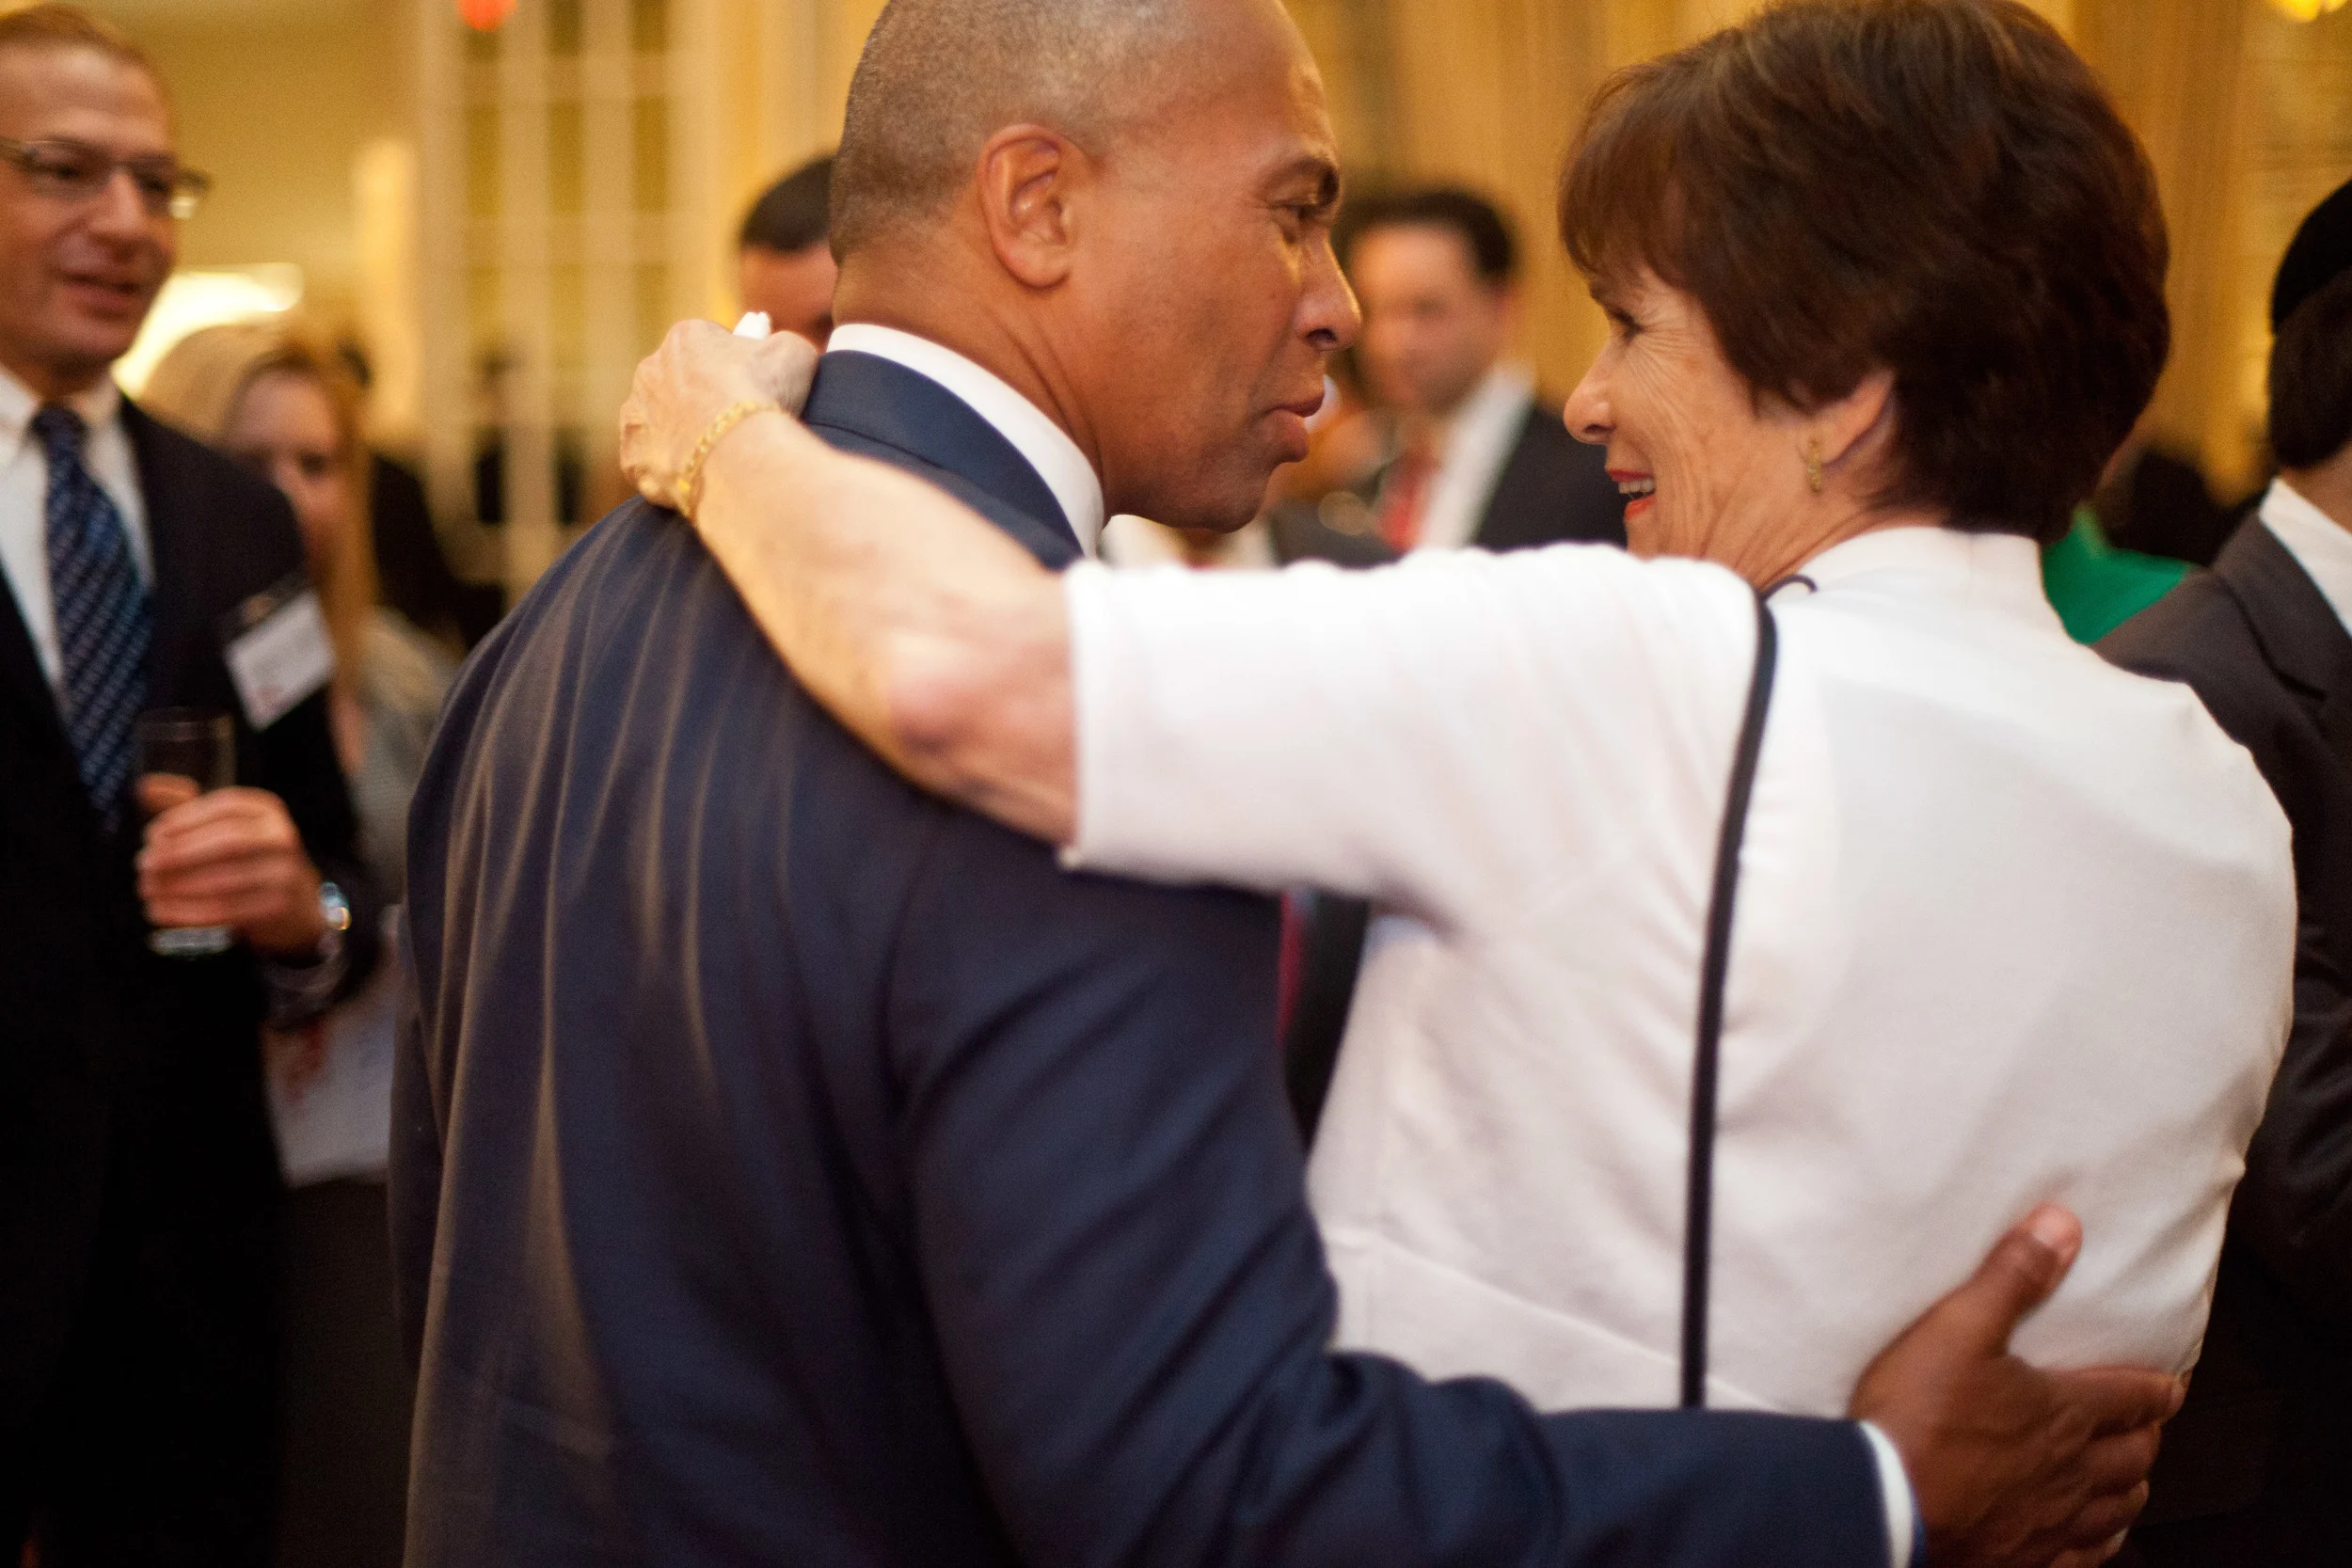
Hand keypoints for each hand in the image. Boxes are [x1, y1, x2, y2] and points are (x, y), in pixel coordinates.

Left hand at [137, 780, 326, 956]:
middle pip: (227, 842)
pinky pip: (226, 911)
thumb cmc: (248, 858)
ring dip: (177, 887)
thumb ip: (186, 807)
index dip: (185, 818)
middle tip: (143, 865)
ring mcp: (284, 874)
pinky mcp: (277, 907)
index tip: (152, 834)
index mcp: (267, 810)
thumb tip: (144, 786)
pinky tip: (162, 912)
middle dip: (179, 853)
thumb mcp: (225, 826)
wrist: (297, 903)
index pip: (225, 807)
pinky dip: (188, 913)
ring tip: (147, 890)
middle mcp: (281, 838)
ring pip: (223, 880)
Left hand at [619, 320, 818, 511]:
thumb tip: (776, 349)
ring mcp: (635, 414)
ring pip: (659, 422)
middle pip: (678, 382)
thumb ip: (780, 344)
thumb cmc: (764, 396)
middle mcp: (650, 369)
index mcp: (685, 337)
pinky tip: (699, 476)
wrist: (736, 453)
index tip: (749, 387)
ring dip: (681, 433)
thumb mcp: (793, 352)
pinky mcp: (631, 456)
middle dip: (700, 398)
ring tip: (717, 454)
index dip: (733, 368)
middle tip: (733, 423)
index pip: (708, 346)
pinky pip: (651, 462)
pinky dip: (670, 470)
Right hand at [1851, 1205, 2182, 1567]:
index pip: (2131, 1398)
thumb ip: (2011, 1277)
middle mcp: (2072, 1470)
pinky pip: (2084, 1557)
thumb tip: (2061, 1226)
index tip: (2172, 1386)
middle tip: (2148, 1427)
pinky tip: (2096, 1538)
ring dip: (2131, 1489)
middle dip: (2148, 1438)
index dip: (2157, 1390)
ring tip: (2131, 1479)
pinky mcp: (2024, 1556)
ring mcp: (2051, 1519)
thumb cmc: (1920, 1413)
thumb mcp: (1959, 1327)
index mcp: (2064, 1412)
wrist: (1885, 1500)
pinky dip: (2101, 1543)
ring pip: (2116, 1508)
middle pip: (2132, 1456)